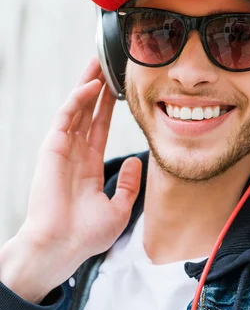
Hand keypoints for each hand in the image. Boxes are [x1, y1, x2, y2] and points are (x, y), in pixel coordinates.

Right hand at [0, 56, 140, 300]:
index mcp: (88, 166)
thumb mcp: (118, 209)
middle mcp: (75, 154)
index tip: (117, 89)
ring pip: (76, 108)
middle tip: (107, 65)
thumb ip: (129, 184)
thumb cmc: (86, 235)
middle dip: (97, 88)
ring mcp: (62, 149)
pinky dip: (78, 100)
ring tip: (98, 63)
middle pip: (86, 112)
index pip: (99, 128)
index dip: (107, 108)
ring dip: (87, 85)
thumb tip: (137, 161)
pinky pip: (66, 117)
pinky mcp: (52, 148)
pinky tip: (92, 86)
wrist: (63, 246)